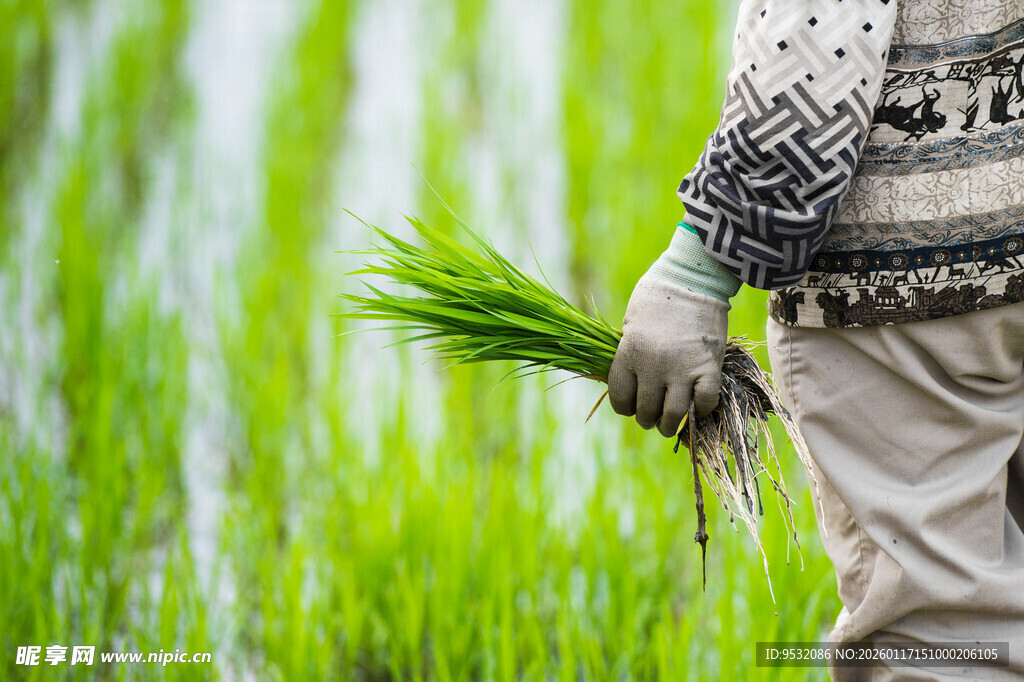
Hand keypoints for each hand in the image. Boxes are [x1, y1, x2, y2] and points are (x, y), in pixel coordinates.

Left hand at [608, 275, 728, 436]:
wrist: (693, 278)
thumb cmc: (658, 296)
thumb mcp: (631, 324)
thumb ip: (631, 355)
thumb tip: (634, 385)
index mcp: (628, 354)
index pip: (620, 399)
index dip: (625, 408)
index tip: (632, 407)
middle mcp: (652, 366)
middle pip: (646, 411)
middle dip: (648, 420)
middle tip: (653, 418)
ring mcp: (681, 369)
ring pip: (673, 415)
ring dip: (670, 425)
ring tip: (671, 424)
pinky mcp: (708, 367)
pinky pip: (705, 403)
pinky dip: (701, 410)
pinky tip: (697, 406)